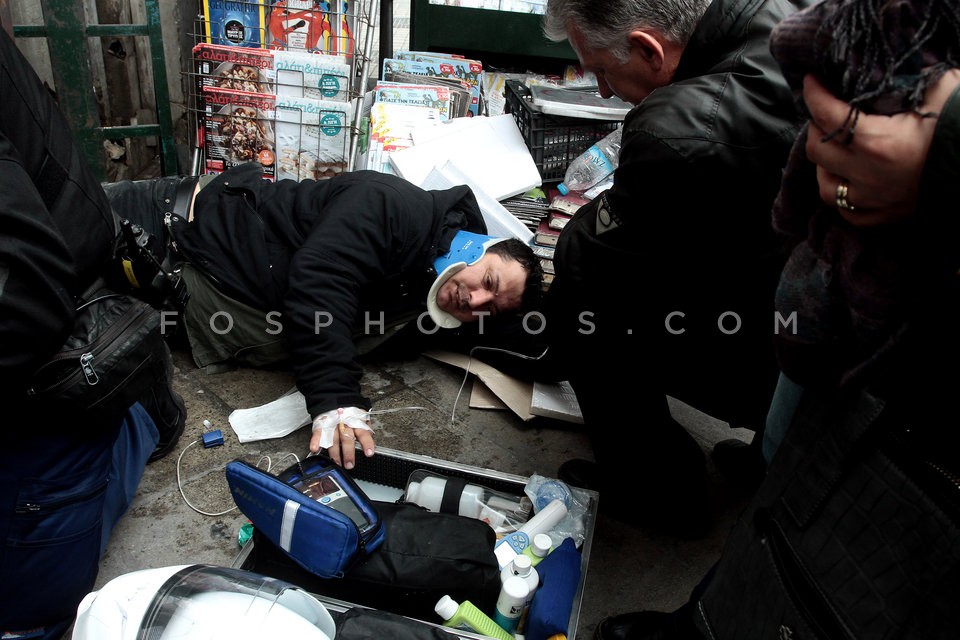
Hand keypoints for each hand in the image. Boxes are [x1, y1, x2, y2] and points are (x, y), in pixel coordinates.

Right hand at [309, 407, 375, 469]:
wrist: (336, 397)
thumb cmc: (350, 412)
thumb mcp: (362, 418)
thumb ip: (366, 430)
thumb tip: (371, 444)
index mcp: (357, 422)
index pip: (363, 433)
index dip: (367, 443)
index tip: (369, 453)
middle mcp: (345, 424)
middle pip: (347, 439)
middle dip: (348, 453)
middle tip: (349, 464)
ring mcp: (333, 424)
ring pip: (333, 439)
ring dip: (334, 452)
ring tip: (336, 462)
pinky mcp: (322, 424)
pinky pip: (318, 433)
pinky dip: (316, 441)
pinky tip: (315, 449)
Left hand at [803, 70, 959, 226]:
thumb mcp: (942, 90)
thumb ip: (909, 76)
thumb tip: (888, 66)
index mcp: (878, 142)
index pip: (828, 115)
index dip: (814, 95)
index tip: (812, 82)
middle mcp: (868, 175)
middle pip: (817, 150)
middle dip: (816, 126)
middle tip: (826, 112)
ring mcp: (872, 201)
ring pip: (825, 185)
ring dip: (825, 164)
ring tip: (835, 147)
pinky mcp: (882, 218)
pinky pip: (846, 211)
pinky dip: (841, 193)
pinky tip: (848, 179)